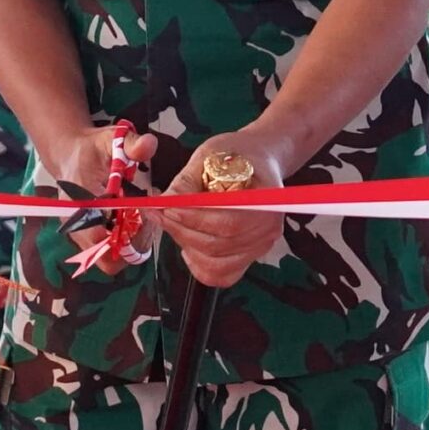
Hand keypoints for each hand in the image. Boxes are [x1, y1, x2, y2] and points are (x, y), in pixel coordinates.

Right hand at [44, 124, 159, 258]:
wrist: (69, 155)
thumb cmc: (91, 149)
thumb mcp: (111, 140)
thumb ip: (130, 143)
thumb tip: (149, 144)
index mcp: (79, 203)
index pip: (98, 236)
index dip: (126, 233)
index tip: (141, 215)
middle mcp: (75, 226)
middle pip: (106, 259)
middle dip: (131, 245)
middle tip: (145, 223)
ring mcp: (79, 236)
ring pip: (108, 262)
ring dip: (129, 247)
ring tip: (140, 222)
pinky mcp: (86, 240)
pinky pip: (107, 256)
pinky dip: (124, 245)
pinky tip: (132, 223)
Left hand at [158, 134, 288, 288]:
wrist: (257, 160)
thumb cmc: (235, 154)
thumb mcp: (209, 156)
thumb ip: (186, 182)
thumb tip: (161, 204)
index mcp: (267, 199)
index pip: (228, 221)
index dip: (194, 219)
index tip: (167, 208)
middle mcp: (269, 228)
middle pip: (220, 244)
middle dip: (182, 231)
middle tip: (159, 214)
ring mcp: (260, 246)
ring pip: (216, 263)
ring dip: (186, 246)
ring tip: (171, 225)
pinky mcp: (249, 257)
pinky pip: (222, 275)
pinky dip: (199, 266)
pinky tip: (188, 246)